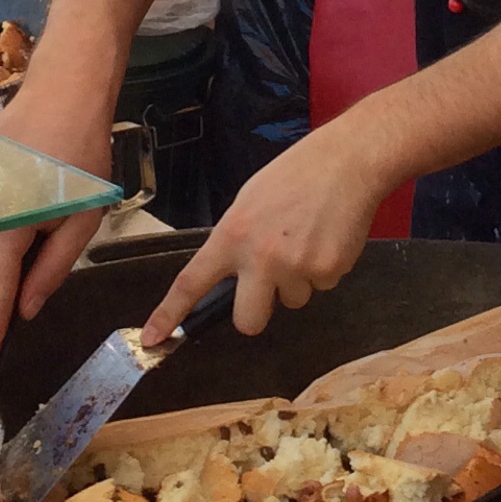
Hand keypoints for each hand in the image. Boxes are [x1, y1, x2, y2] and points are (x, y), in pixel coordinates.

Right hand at [0, 79, 115, 376]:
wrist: (64, 88)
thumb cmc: (83, 153)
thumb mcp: (83, 216)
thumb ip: (53, 266)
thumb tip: (26, 309)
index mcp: (9, 225)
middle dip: (1, 285)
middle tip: (42, 263)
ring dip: (0, 253)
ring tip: (44, 216)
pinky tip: (30, 196)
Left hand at [143, 126, 390, 343]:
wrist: (348, 161)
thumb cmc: (296, 174)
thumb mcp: (250, 201)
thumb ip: (236, 241)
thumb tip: (234, 275)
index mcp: (232, 235)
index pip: (192, 283)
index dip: (170, 314)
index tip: (152, 339)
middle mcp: (260, 257)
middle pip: (248, 321)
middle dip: (258, 309)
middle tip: (272, 280)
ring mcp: (295, 268)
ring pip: (292, 301)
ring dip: (298, 280)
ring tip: (308, 238)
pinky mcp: (329, 271)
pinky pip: (322, 287)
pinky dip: (324, 269)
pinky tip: (329, 236)